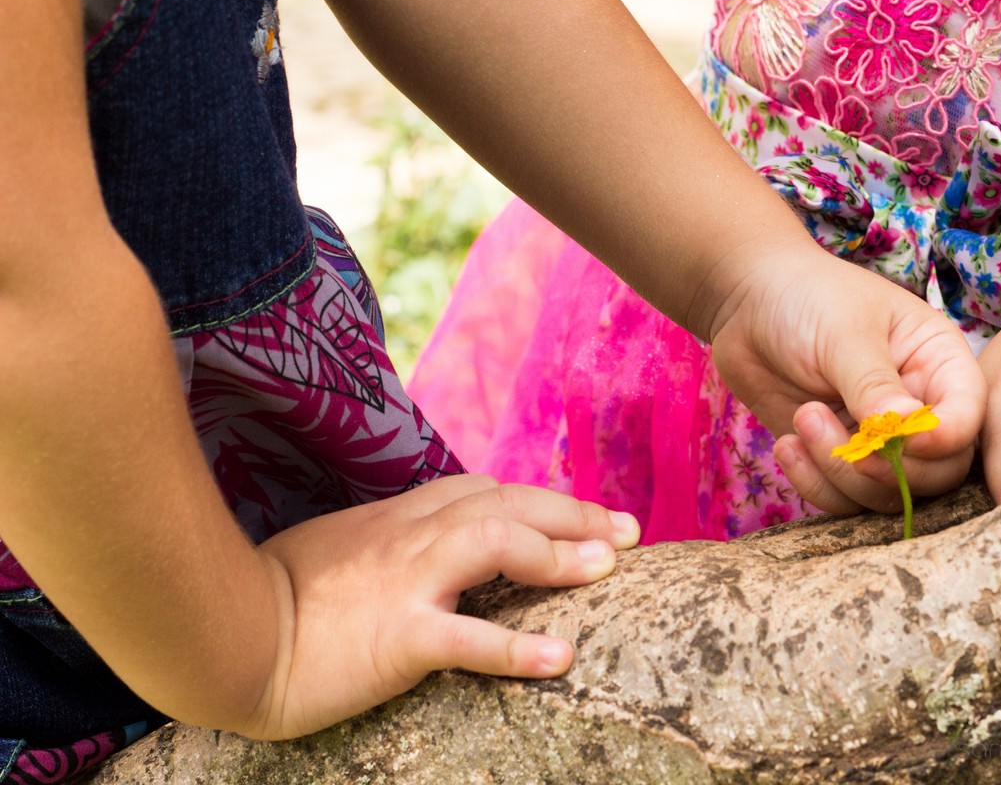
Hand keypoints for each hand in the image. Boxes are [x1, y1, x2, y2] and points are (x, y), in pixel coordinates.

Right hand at [244, 474, 639, 739]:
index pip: (485, 490)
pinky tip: (559, 660)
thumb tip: (431, 543)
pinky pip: (468, 638)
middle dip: (573, 513)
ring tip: (609, 569)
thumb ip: (388, 536)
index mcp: (397, 518)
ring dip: (559, 555)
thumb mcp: (337, 544)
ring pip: (497, 544)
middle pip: (507, 504)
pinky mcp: (396, 637)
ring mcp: (404, 581)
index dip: (542, 499)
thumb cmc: (273, 593)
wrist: (221, 633)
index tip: (587, 513)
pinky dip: (517, 648)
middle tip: (629, 532)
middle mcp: (409, 537)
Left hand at [709, 249, 985, 514]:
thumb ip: (874, 384)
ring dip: (841, 473)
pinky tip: (786, 446)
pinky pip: (844, 500)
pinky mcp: (840, 459)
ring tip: (803, 419)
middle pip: (938, 472)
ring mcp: (880, 439)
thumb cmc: (808, 298)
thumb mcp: (844, 333)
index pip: (967, 417)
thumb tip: (906, 429)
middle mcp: (920, 407)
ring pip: (888, 493)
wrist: (749, 304)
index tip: (897, 438)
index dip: (941, 439)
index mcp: (940, 363)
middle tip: (840, 440)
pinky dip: (815, 484)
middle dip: (889, 468)